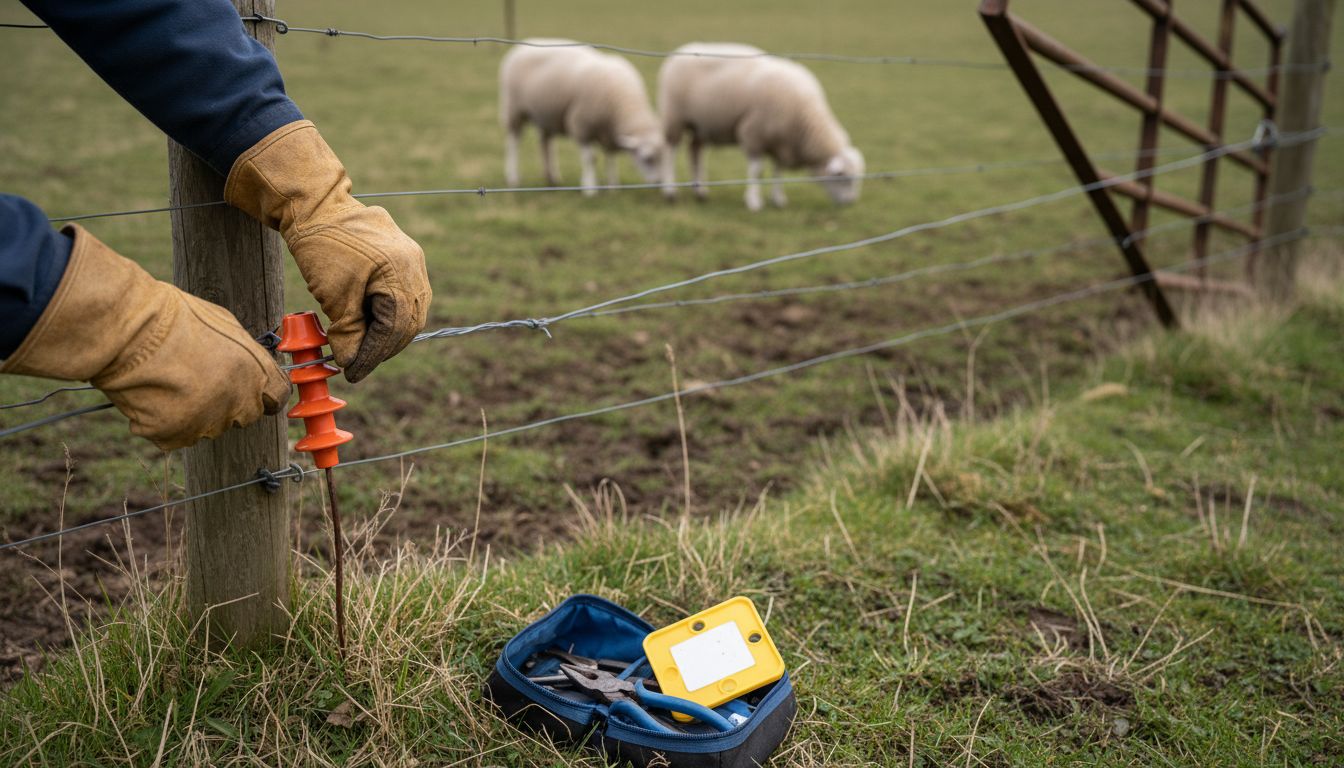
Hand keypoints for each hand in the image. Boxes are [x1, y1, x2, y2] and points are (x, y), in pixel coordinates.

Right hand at [0, 225, 290, 450]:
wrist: (129, 331)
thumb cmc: (176, 319)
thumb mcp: (227, 325)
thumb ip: (248, 355)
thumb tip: (253, 365)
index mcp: (255, 375)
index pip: (277, 397)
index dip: (265, 393)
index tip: (254, 390)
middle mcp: (236, 404)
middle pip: (244, 415)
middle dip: (230, 402)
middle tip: (201, 380)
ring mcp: (205, 424)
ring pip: (209, 427)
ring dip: (196, 413)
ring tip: (171, 382)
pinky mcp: (173, 436)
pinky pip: (175, 435)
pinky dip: (164, 422)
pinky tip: (153, 396)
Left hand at [225, 120, 430, 382]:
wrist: (317, 205)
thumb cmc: (323, 246)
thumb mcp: (333, 297)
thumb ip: (348, 333)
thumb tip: (353, 363)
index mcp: (400, 273)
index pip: (395, 328)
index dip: (374, 355)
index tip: (354, 372)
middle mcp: (414, 266)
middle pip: (409, 321)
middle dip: (383, 346)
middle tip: (358, 362)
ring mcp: (413, 259)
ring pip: (410, 309)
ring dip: (387, 332)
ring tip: (362, 345)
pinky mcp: (406, 256)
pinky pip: (405, 293)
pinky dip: (388, 313)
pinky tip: (369, 322)